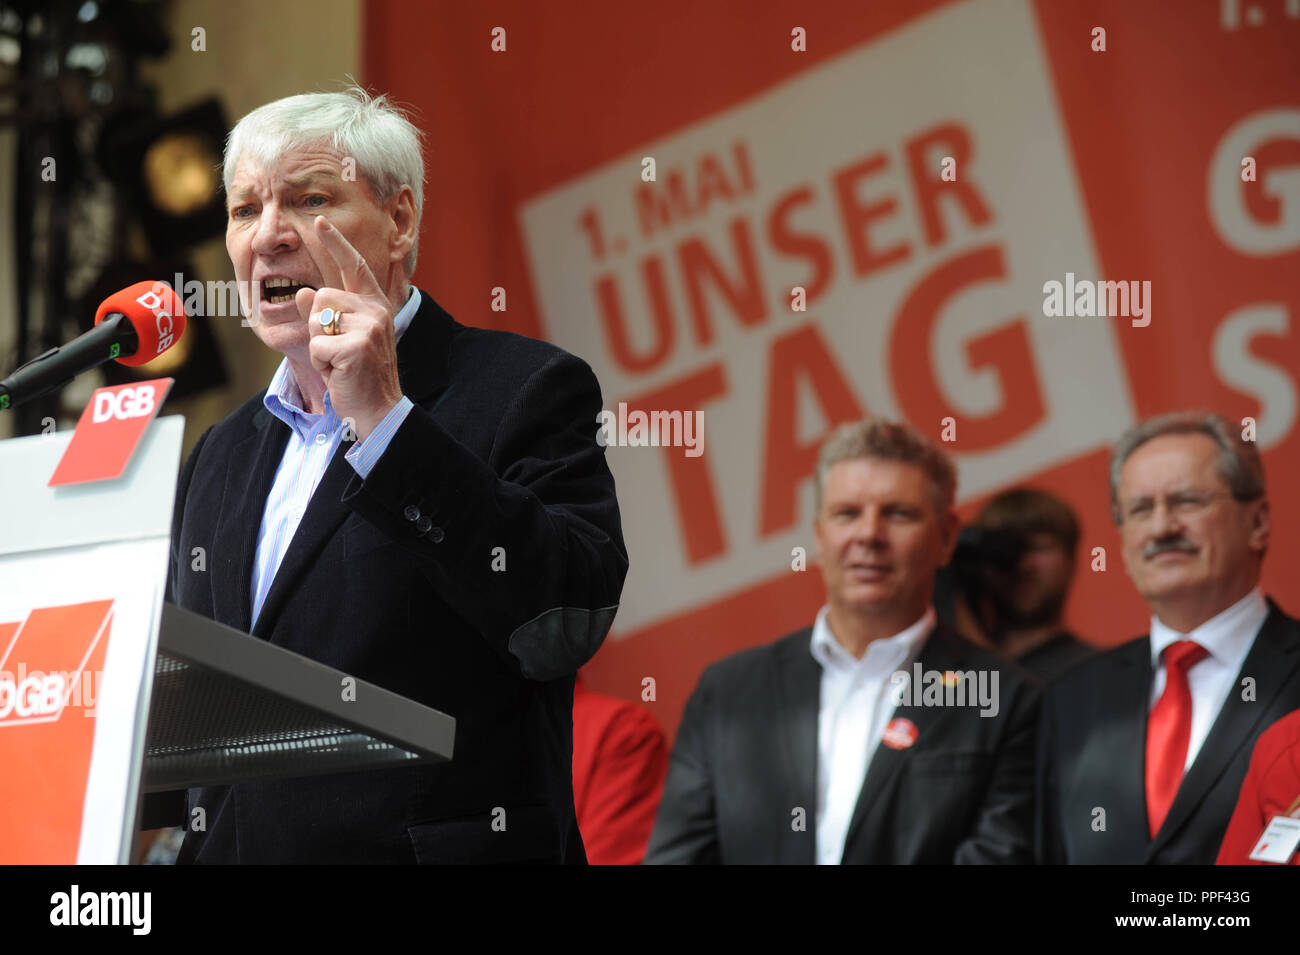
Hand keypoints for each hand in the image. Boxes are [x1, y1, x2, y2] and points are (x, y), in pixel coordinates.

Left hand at [295, 216, 404, 440]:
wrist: (380, 410)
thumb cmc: (359, 376)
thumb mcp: (340, 341)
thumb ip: (324, 314)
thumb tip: (304, 292)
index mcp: (374, 306)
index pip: (353, 267)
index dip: (336, 244)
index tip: (319, 222)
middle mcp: (375, 311)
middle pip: (322, 296)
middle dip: (319, 327)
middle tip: (338, 353)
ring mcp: (369, 327)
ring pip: (317, 320)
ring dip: (320, 347)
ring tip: (340, 364)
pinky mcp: (357, 346)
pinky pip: (318, 345)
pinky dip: (322, 364)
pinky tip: (340, 373)